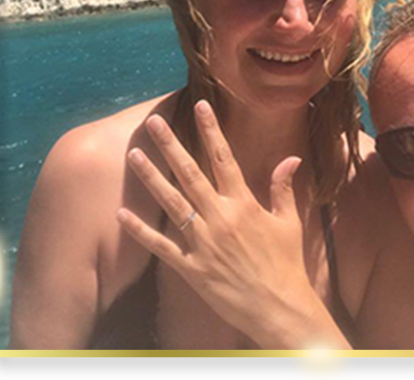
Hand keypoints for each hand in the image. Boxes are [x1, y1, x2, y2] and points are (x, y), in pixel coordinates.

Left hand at [117, 100, 344, 348]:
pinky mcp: (190, 267)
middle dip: (171, 145)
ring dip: (151, 177)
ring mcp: (202, 242)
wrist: (279, 308)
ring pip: (171, 202)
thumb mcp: (289, 222)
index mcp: (244, 203)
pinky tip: (122, 213)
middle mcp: (220, 217)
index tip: (200, 105)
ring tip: (133, 154)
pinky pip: (161, 245)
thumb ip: (283, 188)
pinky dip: (141, 230)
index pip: (224, 157)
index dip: (211, 129)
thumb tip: (291, 158)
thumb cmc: (286, 264)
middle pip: (190, 173)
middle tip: (153, 122)